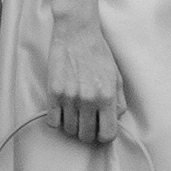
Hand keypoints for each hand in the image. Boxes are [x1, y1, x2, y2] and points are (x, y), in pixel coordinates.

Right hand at [47, 19, 127, 148]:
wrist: (77, 34)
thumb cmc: (98, 54)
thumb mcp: (117, 77)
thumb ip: (118, 102)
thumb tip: (114, 120)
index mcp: (107, 97)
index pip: (108, 134)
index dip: (105, 136)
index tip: (102, 131)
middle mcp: (88, 100)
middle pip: (86, 136)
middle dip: (88, 133)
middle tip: (88, 124)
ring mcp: (69, 97)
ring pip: (69, 130)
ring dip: (73, 126)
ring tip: (76, 114)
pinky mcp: (53, 92)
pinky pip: (52, 121)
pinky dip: (57, 120)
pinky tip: (62, 111)